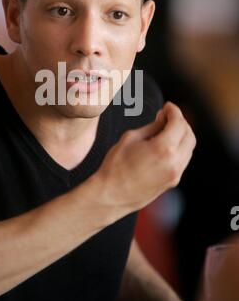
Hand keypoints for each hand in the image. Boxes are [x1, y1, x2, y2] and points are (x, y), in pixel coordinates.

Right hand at [95, 101, 195, 215]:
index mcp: (163, 148)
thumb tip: (164, 118)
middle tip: (167, 115)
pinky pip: (182, 160)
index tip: (167, 106)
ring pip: (189, 148)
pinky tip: (165, 144)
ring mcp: (175, 174)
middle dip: (180, 122)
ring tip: (165, 129)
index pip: (178, 123)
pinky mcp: (172, 182)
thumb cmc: (115, 165)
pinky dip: (178, 148)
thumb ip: (152, 126)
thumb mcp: (131, 138)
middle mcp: (174, 162)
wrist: (111, 195)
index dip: (174, 111)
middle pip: (189, 135)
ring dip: (181, 135)